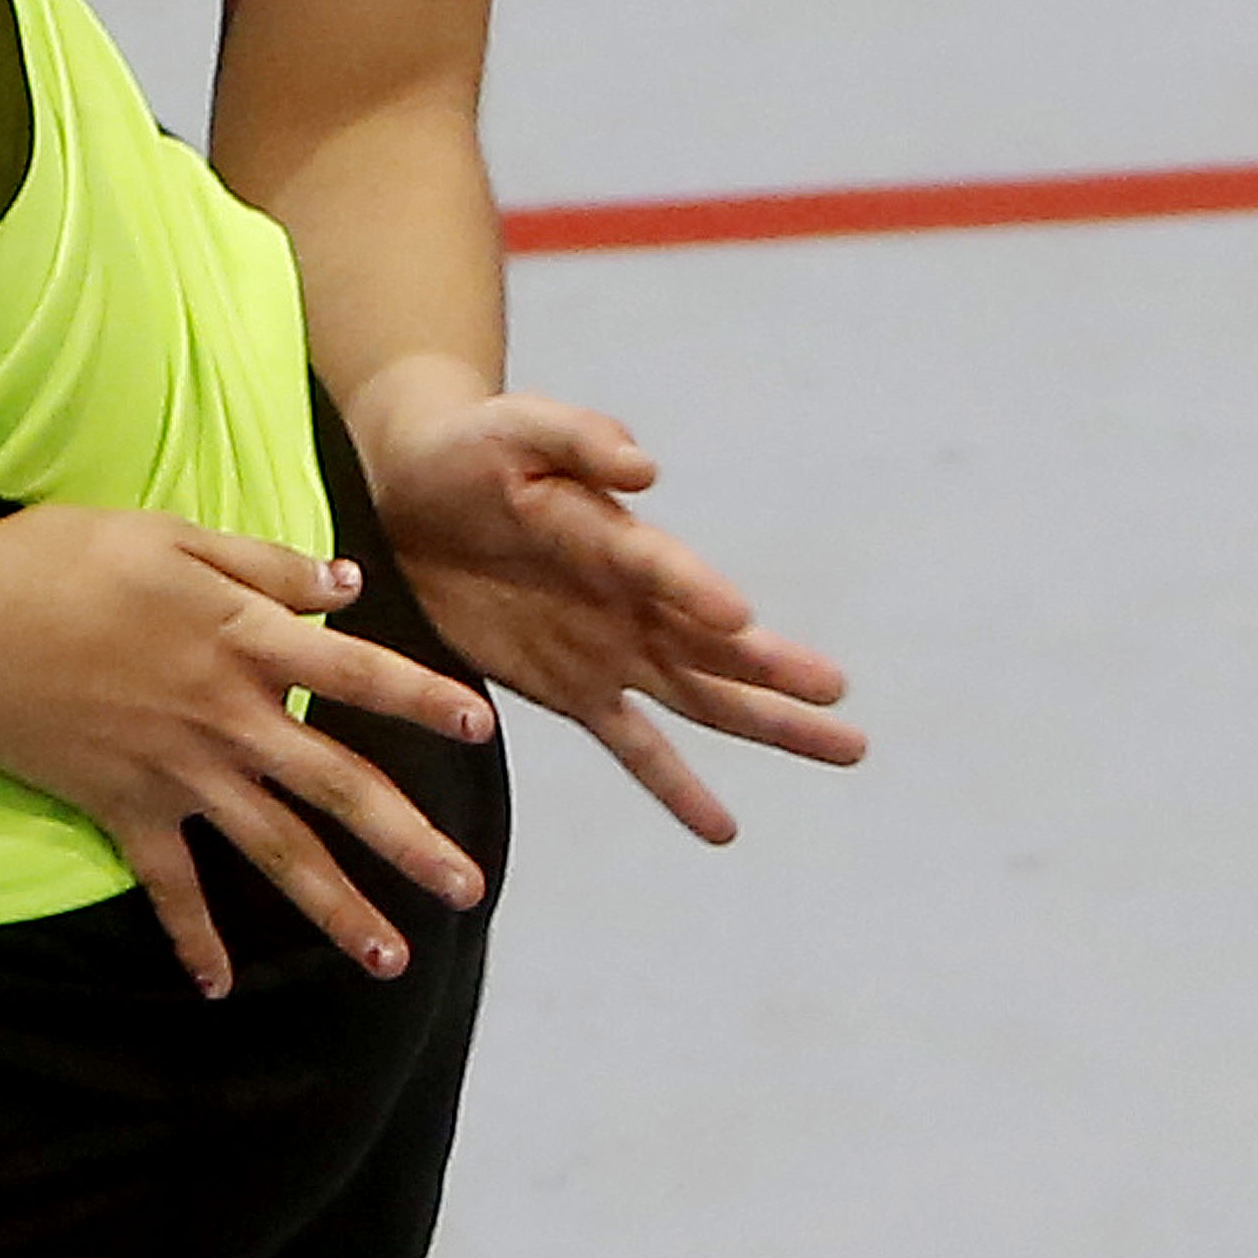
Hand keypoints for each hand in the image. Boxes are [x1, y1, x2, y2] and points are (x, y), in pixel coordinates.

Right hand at [0, 500, 496, 1000]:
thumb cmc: (59, 561)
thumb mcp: (169, 534)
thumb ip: (264, 563)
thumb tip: (349, 586)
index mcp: (243, 641)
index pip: (357, 675)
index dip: (422, 700)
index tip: (483, 728)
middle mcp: (226, 719)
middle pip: (337, 786)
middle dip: (409, 841)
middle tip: (469, 888)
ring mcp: (178, 774)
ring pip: (274, 851)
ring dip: (335, 909)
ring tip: (392, 960)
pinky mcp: (125, 810)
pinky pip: (169, 888)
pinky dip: (195, 940)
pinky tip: (222, 987)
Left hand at [348, 376, 861, 842]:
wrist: (412, 492)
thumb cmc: (473, 448)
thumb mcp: (518, 428)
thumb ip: (580, 439)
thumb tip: (645, 465)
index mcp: (620, 538)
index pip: (667, 571)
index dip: (697, 592)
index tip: (740, 620)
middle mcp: (635, 602)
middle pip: (716, 646)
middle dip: (778, 672)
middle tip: (841, 697)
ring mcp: (612, 652)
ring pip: (704, 700)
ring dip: (770, 726)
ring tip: (845, 749)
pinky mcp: (571, 690)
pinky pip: (634, 747)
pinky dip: (677, 789)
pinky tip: (722, 829)